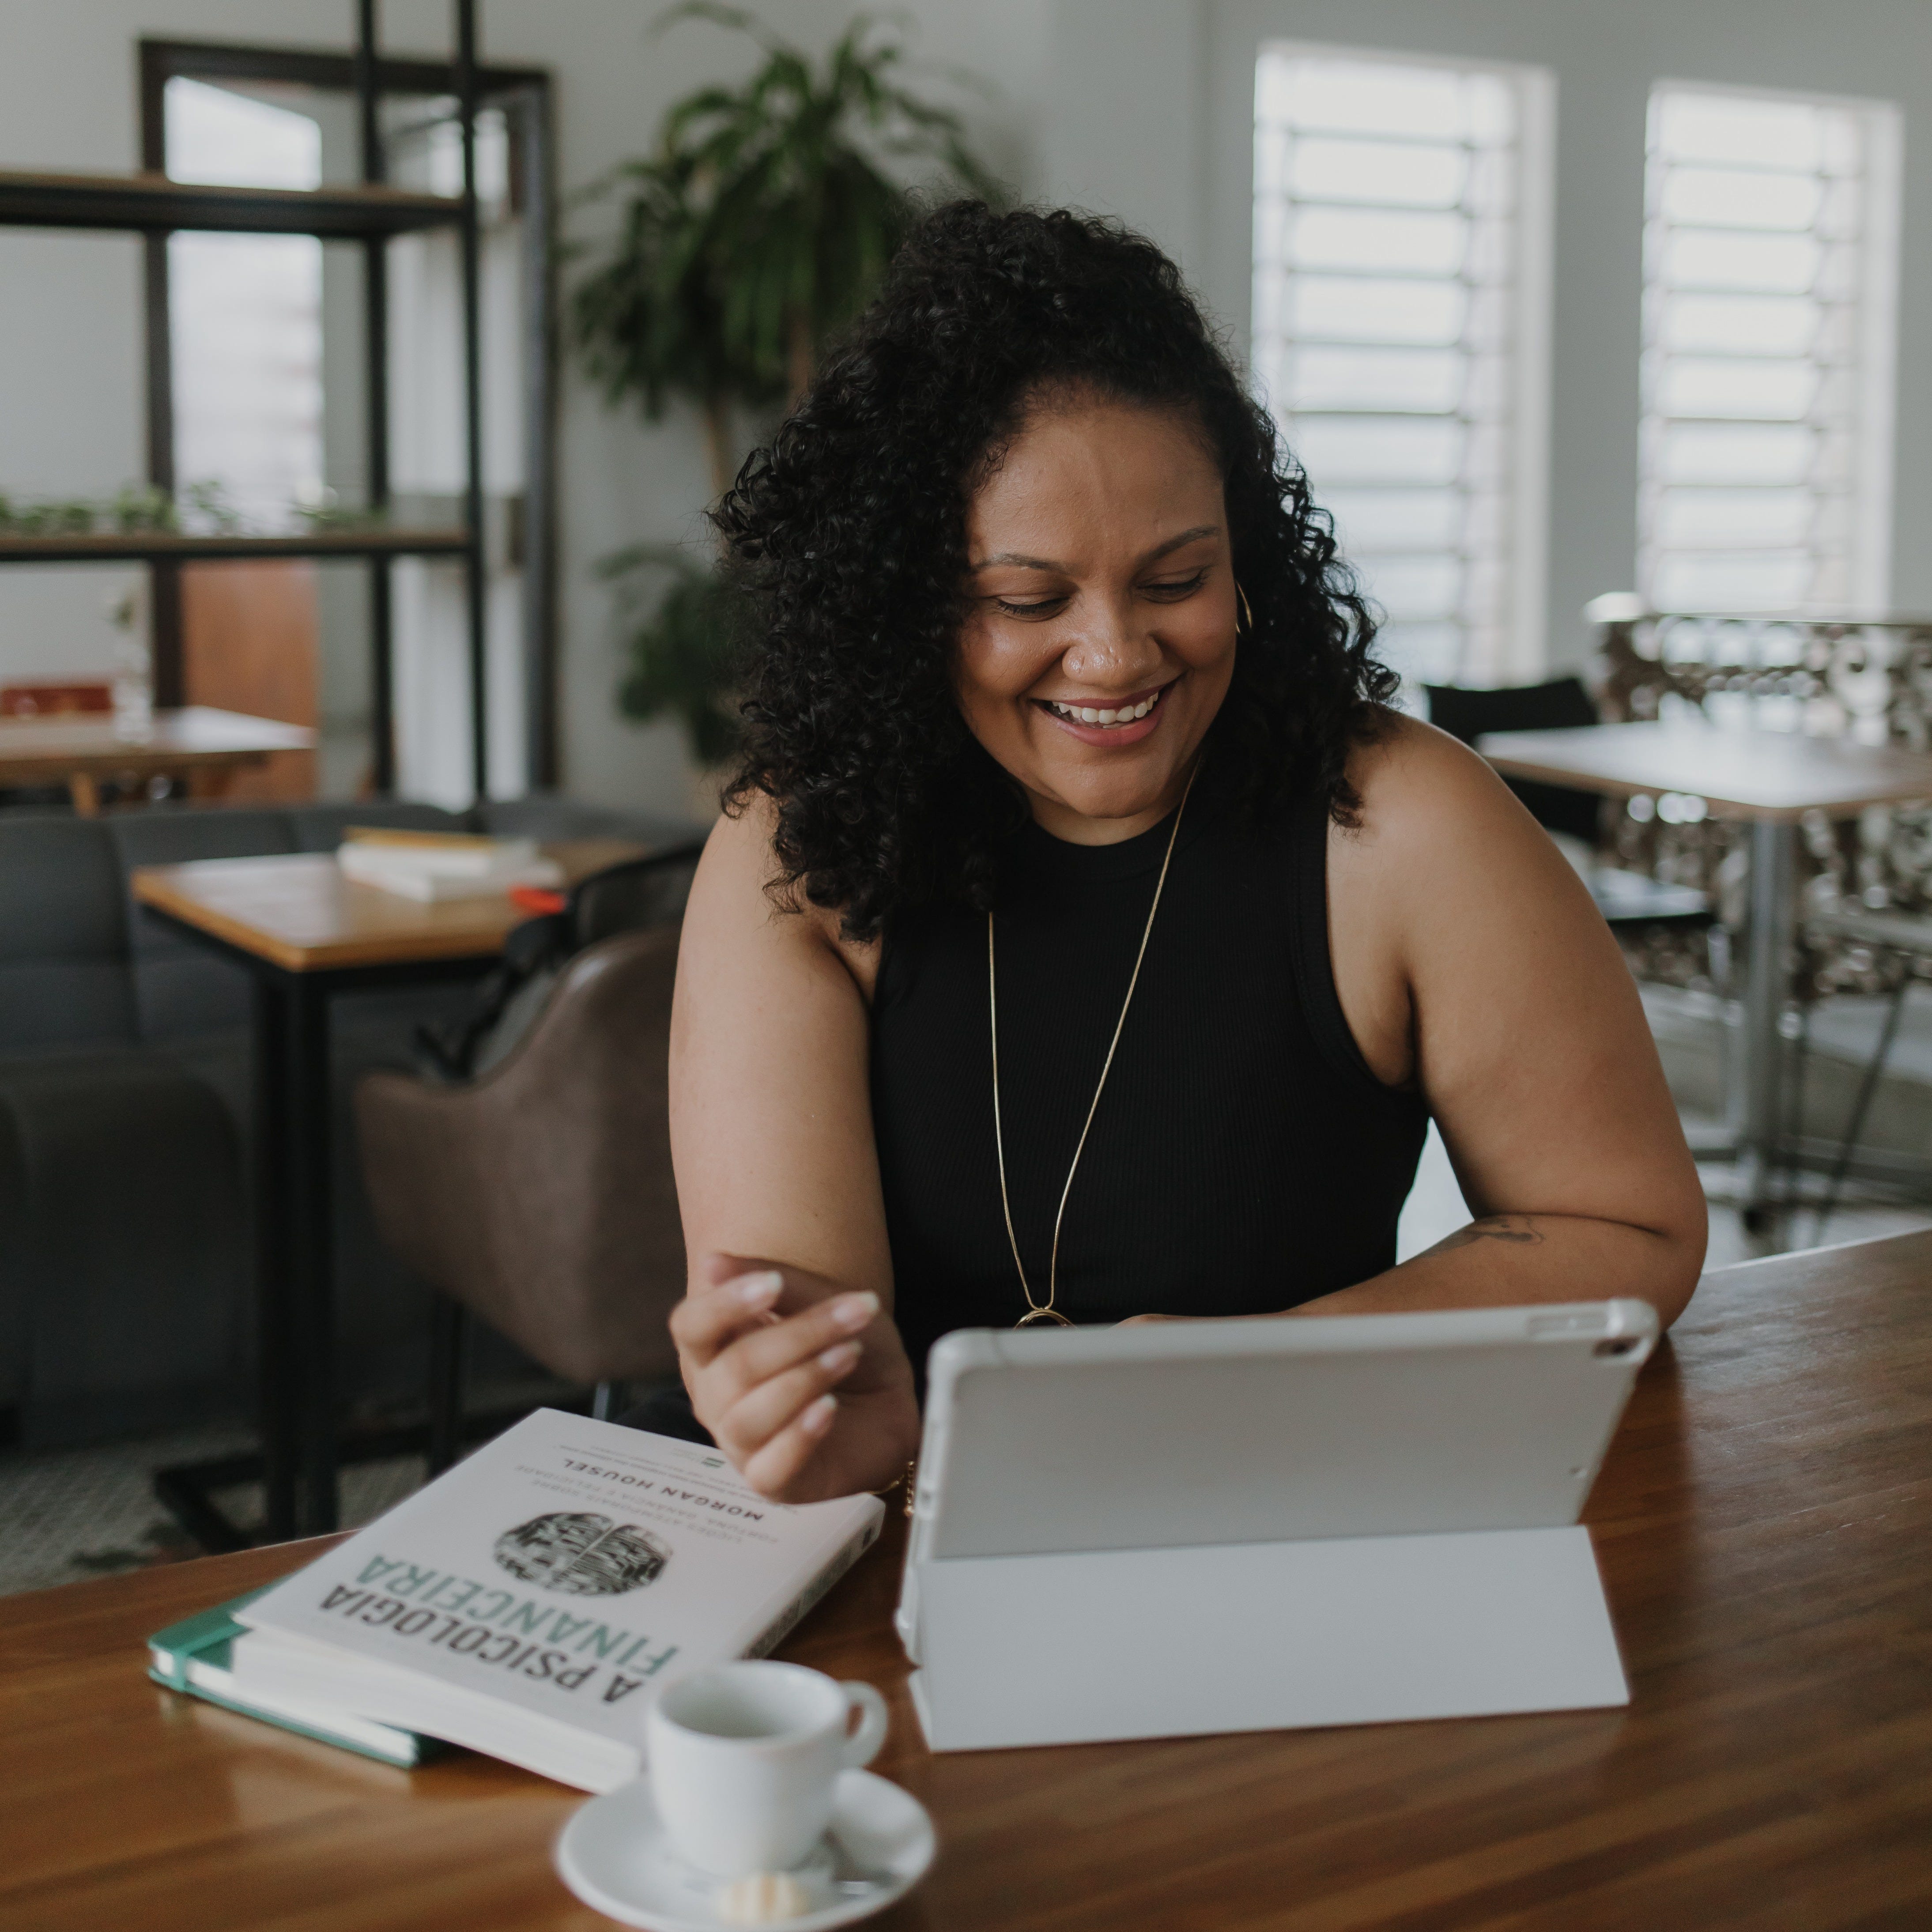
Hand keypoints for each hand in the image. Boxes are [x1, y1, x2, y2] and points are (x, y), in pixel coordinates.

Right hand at [669, 1253, 920, 1501]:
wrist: (890, 1401)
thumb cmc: (847, 1349)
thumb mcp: (825, 1303)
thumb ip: (778, 1282)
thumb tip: (712, 1263)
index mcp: (716, 1350)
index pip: (691, 1326)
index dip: (724, 1304)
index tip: (773, 1283)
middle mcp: (717, 1398)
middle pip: (734, 1367)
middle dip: (799, 1336)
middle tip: (853, 1313)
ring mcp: (741, 1444)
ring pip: (749, 1417)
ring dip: (806, 1379)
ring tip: (850, 1354)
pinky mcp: (772, 1482)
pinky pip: (769, 1470)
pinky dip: (799, 1436)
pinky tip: (829, 1409)